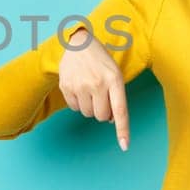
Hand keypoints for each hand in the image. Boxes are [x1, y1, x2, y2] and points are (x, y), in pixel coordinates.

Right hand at [57, 27, 129, 151]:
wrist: (79, 43)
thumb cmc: (101, 62)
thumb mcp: (115, 74)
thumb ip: (116, 97)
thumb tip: (111, 120)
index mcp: (114, 79)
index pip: (120, 110)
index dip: (123, 130)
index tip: (124, 146)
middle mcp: (97, 83)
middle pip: (102, 116)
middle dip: (103, 111)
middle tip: (101, 96)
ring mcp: (80, 85)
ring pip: (87, 114)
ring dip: (90, 107)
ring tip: (90, 89)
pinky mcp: (66, 86)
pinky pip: (74, 108)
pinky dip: (78, 103)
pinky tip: (79, 88)